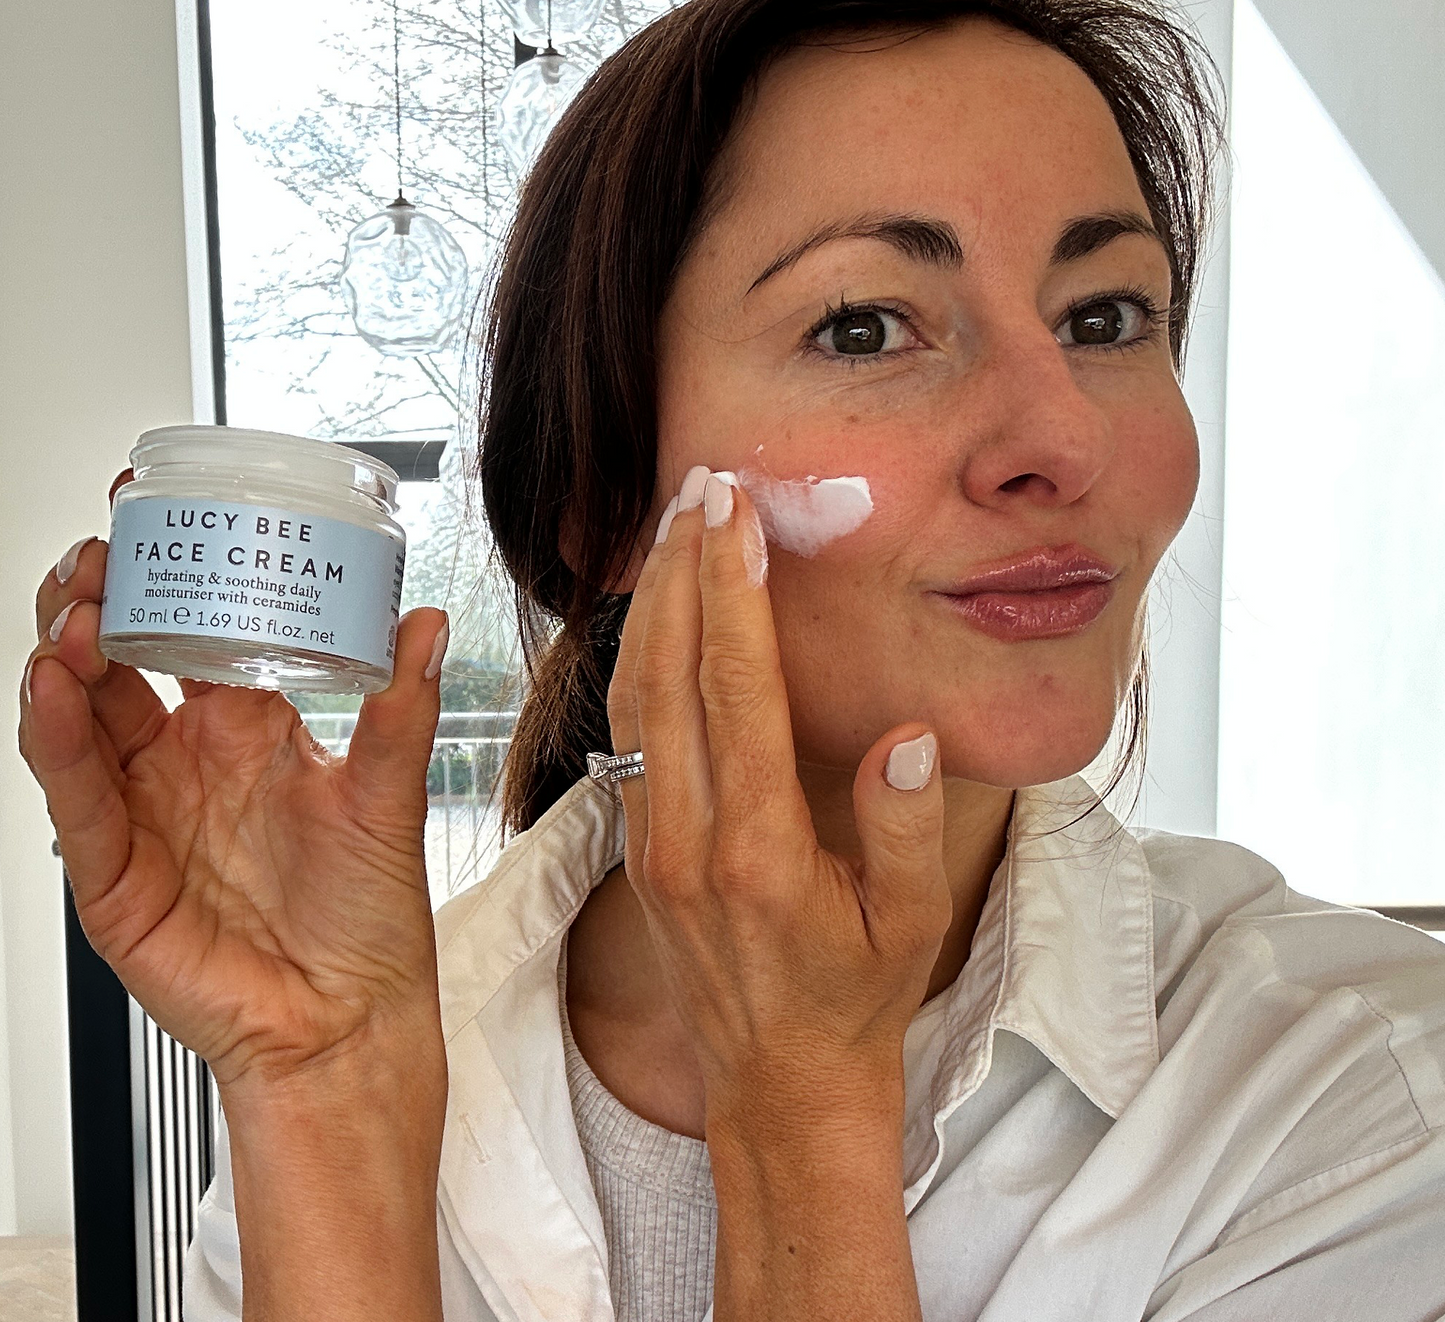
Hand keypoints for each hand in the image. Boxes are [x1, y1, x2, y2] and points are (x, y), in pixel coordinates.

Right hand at [18, 468, 450, 1094]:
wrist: (348, 1017)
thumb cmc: (367, 916)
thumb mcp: (388, 795)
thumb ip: (401, 708)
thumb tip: (425, 621)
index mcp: (245, 730)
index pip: (189, 634)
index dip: (171, 577)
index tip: (165, 515)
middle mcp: (184, 761)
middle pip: (117, 661)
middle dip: (101, 600)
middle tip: (107, 550)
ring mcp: (143, 811)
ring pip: (79, 715)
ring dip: (66, 654)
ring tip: (78, 606)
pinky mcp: (115, 871)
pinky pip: (75, 794)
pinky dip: (56, 738)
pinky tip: (53, 686)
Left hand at [607, 465, 951, 1124]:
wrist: (779, 1085)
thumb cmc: (852, 1004)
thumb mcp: (909, 928)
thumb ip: (903, 830)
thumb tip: (906, 734)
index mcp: (757, 852)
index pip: (738, 695)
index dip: (735, 596)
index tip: (738, 516)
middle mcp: (689, 839)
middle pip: (669, 676)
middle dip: (684, 572)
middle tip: (701, 487)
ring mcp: (652, 842)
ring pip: (634, 698)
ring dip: (653, 604)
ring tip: (675, 526)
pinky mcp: (640, 847)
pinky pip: (626, 732)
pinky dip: (637, 656)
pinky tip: (657, 612)